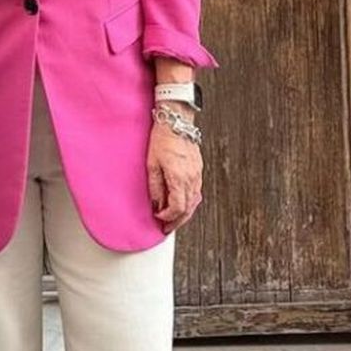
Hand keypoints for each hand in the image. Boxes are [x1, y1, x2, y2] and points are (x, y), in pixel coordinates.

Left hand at [147, 112, 203, 232]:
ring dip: (184, 213)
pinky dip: (189, 202)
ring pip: (194, 202)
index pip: (177, 208)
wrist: (176, 122)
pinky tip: (183, 203)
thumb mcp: (152, 164)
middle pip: (188, 209)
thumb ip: (155, 187)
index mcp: (180, 178)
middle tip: (167, 228)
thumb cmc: (162, 139)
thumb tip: (157, 204)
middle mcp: (192, 179)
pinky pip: (196, 192)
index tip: (158, 219)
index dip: (168, 218)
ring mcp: (197, 174)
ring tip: (174, 219)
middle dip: (177, 221)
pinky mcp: (198, 169)